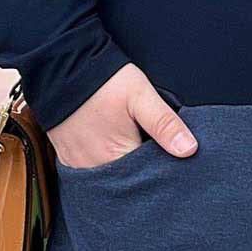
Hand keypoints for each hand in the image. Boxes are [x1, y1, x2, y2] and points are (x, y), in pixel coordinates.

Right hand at [47, 62, 196, 169]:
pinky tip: (112, 155)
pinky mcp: (66, 159)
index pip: (146, 178)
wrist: (62, 67)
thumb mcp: (141, 96)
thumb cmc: (104, 81)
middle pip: (126, 183)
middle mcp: (95, 167)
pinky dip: (103, 169)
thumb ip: (164, 124)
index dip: (161, 171)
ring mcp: (78, 165)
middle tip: (152, 154)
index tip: (171, 162)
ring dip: (122, 173)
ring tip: (134, 154)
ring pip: (108, 180)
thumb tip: (189, 150)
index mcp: (117, 155)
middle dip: (142, 174)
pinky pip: (89, 174)